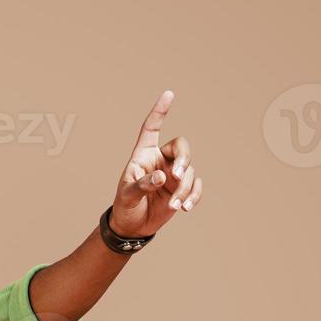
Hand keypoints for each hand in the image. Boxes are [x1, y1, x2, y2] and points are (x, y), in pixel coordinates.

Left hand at [111, 90, 203, 237]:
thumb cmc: (125, 206)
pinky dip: (194, 196)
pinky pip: (196, 186)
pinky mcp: (182, 188)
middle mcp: (161, 160)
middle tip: (176, 176)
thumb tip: (162, 177)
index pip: (152, 128)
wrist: (133, 226)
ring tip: (174, 206)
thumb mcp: (127, 195)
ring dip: (184, 189)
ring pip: (189, 171)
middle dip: (183, 160)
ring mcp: (173, 174)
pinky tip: (186, 208)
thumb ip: (142, 185)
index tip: (169, 94)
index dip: (160, 111)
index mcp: (143, 155)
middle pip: (182, 147)